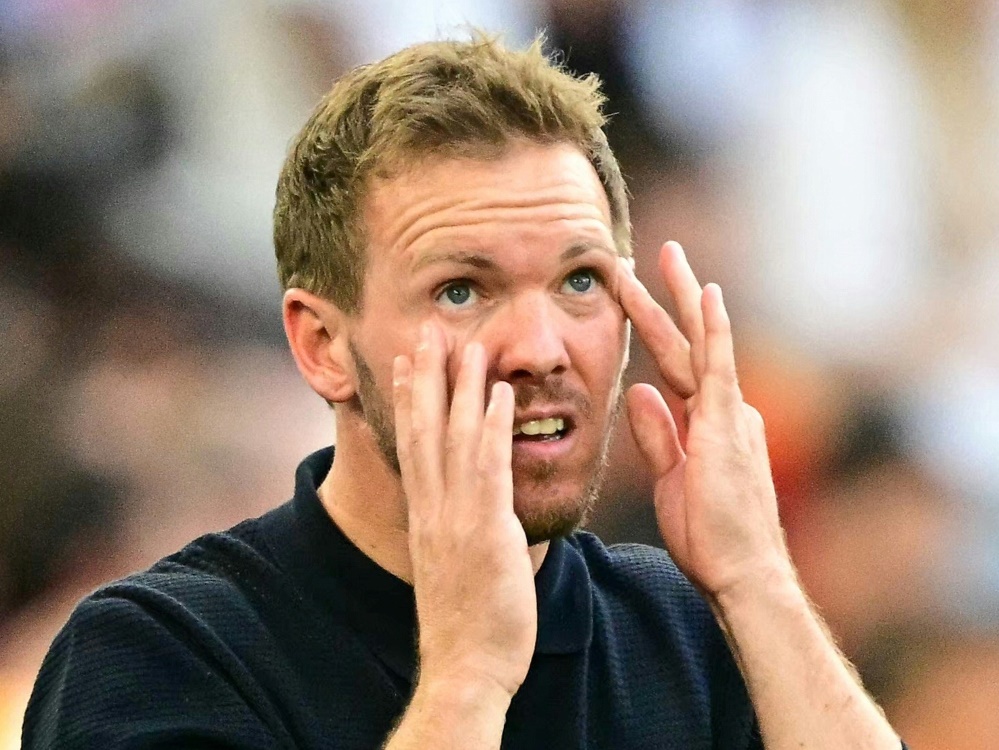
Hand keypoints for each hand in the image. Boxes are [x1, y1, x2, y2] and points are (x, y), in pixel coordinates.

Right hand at [392, 323, 536, 699]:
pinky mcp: (485, 532)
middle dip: (427, 376)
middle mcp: (433, 508)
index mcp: (425, 514)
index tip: (410, 359)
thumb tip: (468, 508)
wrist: (465, 667)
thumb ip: (455, 528)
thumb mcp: (450, 564)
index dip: (411, 397)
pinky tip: (499, 394)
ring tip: (467, 342)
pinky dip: (492, 428)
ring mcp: (456, 517)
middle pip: (425, 429)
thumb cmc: (466, 622)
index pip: (412, 443)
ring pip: (454, 438)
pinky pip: (488, 469)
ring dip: (460, 387)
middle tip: (428, 329)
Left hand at [618, 242, 793, 601]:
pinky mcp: (727, 424)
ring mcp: (728, 412)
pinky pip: (717, 366)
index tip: (636, 300)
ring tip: (667, 255)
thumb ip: (658, 434)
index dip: (655, 330)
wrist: (740, 572)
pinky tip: (707, 294)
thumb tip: (637, 393)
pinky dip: (713, 329)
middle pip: (688, 341)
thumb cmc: (709, 535)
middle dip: (670, 296)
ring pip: (698, 342)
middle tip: (660, 252)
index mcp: (708, 422)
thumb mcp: (670, 478)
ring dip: (680, 297)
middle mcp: (723, 409)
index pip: (675, 365)